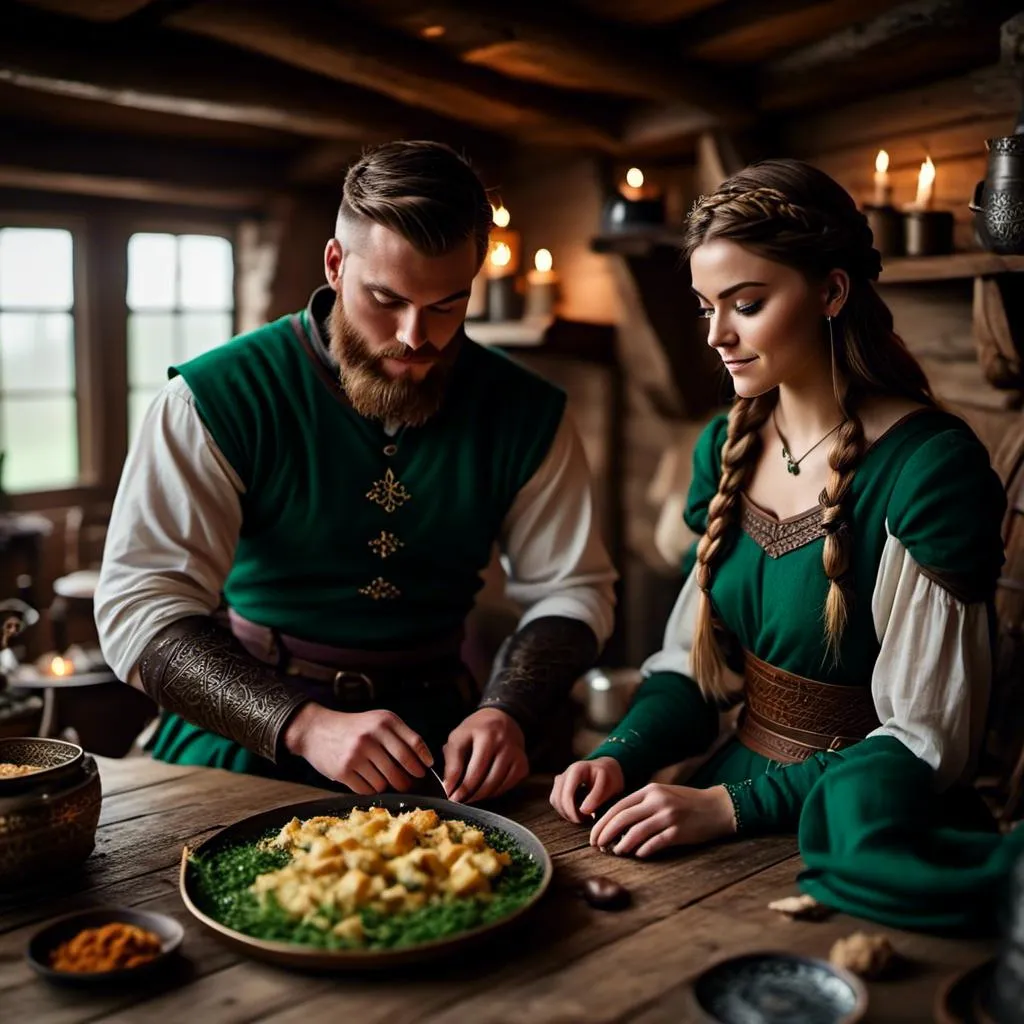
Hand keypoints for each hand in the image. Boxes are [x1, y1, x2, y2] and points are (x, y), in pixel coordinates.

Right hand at [283, 702, 431, 794]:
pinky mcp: (343, 771)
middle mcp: (372, 735)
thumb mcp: (377, 721)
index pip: (414, 743)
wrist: (316, 730)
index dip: (423, 759)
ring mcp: (357, 754)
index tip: (426, 768)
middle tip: (410, 784)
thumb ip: (398, 736)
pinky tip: (366, 780)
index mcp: (384, 721)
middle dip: (410, 779)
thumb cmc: (354, 728)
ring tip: (382, 779)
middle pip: (403, 766)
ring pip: (385, 782)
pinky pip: (368, 790)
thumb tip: (421, 762)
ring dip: (388, 786)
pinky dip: (371, 790)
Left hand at [443, 708, 528, 803]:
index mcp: (486, 735)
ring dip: (481, 795)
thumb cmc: (477, 729)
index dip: (460, 786)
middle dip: (469, 794)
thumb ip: (452, 762)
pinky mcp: (523, 764)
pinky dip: (494, 792)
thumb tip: (448, 787)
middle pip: (485, 779)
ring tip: (469, 796)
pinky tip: (485, 789)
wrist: (502, 718)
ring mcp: (515, 754)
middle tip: (459, 800)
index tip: (451, 796)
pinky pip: (507, 786)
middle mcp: (504, 744)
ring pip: (497, 785)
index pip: (472, 769)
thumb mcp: (459, 737)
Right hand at [549, 757, 624, 823]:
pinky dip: (564, 809)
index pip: (567, 793)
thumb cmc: (609, 778)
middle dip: (569, 813)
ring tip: (583, 816)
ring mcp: (561, 779)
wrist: (607, 770)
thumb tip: (583, 811)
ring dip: (565, 812)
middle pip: (557, 798)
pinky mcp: (559, 786)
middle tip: (585, 820)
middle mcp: (566, 773)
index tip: (585, 819)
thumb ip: (596, 796)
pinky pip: (555, 800)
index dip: (572, 810)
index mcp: (577, 770)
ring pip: (554, 800)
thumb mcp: (608, 785)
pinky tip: (577, 812)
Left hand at [590, 783, 736, 857]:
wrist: (717, 807)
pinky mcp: (678, 832)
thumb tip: (617, 824)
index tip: (594, 834)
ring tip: (616, 852)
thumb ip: (642, 804)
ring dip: (622, 844)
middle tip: (597, 846)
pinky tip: (637, 855)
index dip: (603, 822)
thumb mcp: (663, 795)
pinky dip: (642, 850)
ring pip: (636, 832)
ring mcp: (668, 816)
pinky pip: (654, 843)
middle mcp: (657, 801)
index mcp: (650, 790)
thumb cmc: (687, 803)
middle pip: (623, 818)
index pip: (619, 806)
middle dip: (606, 833)